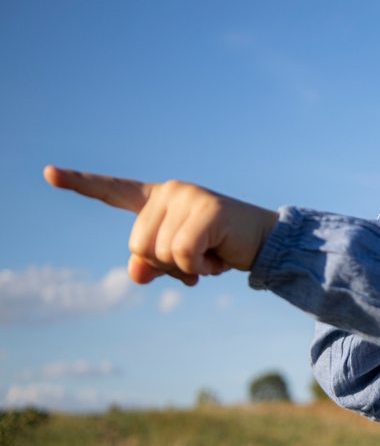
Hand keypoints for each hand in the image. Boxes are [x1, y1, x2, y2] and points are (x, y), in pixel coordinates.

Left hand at [44, 166, 279, 285]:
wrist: (265, 242)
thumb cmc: (221, 248)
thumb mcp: (180, 260)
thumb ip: (151, 264)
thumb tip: (136, 272)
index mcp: (158, 199)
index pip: (113, 191)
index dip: (79, 183)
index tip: (48, 174)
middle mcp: (170, 192)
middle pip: (138, 245)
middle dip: (166, 265)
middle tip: (197, 260)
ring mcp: (188, 198)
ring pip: (160, 252)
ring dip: (186, 268)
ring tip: (210, 258)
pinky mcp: (206, 211)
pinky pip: (183, 253)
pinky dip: (200, 267)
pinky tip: (219, 259)